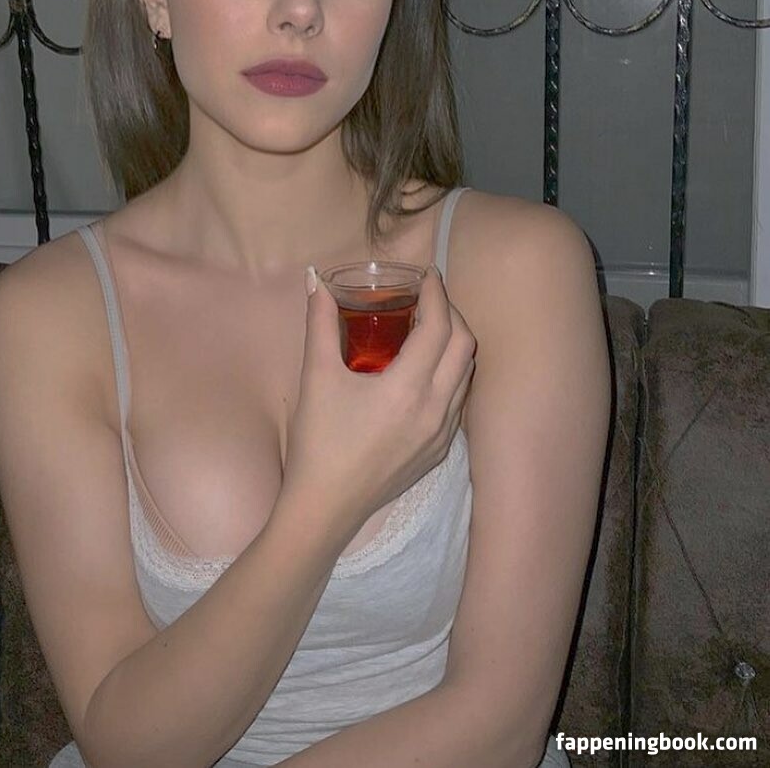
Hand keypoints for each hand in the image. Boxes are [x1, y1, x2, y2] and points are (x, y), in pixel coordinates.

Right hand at [279, 265, 474, 545]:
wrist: (324, 507)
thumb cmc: (319, 441)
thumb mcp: (317, 377)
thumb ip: (320, 323)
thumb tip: (315, 279)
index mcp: (408, 388)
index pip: (438, 327)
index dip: (436, 295)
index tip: (427, 275)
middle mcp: (436, 410)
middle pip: (464, 346)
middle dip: (451, 314)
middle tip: (428, 299)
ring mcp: (442, 435)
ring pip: (467, 375)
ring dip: (455, 344)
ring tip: (429, 329)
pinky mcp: (439, 453)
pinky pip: (459, 402)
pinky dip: (452, 375)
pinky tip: (426, 372)